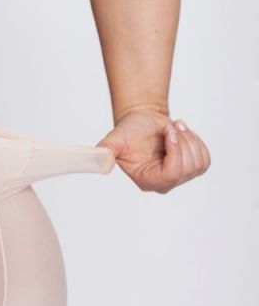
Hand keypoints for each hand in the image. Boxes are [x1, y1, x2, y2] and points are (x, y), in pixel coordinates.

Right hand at [96, 108, 210, 193]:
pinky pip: (204, 160)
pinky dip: (197, 143)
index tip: (169, 131)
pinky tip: (183, 135)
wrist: (144, 122)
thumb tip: (101, 163)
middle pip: (187, 169)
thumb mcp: (115, 139)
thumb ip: (104, 152)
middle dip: (183, 142)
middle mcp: (163, 184)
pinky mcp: (191, 169)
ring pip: (198, 164)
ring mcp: (179, 178)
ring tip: (176, 128)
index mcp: (146, 180)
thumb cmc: (129, 130)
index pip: (171, 173)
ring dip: (189, 140)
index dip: (175, 151)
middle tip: (171, 127)